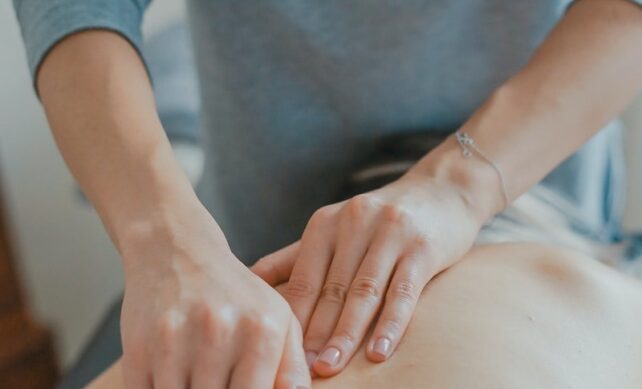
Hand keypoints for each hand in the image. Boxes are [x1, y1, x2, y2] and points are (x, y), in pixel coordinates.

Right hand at [120, 208, 309, 388]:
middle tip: (218, 382)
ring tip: (196, 379)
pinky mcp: (138, 348)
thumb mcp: (277, 317)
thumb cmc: (235, 293)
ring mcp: (175, 341)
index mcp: (262, 331)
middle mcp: (219, 333)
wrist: (176, 251)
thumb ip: (293, 365)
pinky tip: (171, 377)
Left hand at [253, 171, 483, 376]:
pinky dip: (390, 324)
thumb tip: (250, 281)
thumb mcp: (334, 228)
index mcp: (325, 223)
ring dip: (346, 334)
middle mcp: (354, 223)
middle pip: (331, 289)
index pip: (303, 280)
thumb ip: (295, 256)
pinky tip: (379, 352)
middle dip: (315, 333)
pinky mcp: (422, 247)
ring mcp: (390, 233)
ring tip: (330, 366)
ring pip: (364, 292)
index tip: (281, 354)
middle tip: (302, 370)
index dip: (291, 319)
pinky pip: (403, 291)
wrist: (441, 190)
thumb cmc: (379, 220)